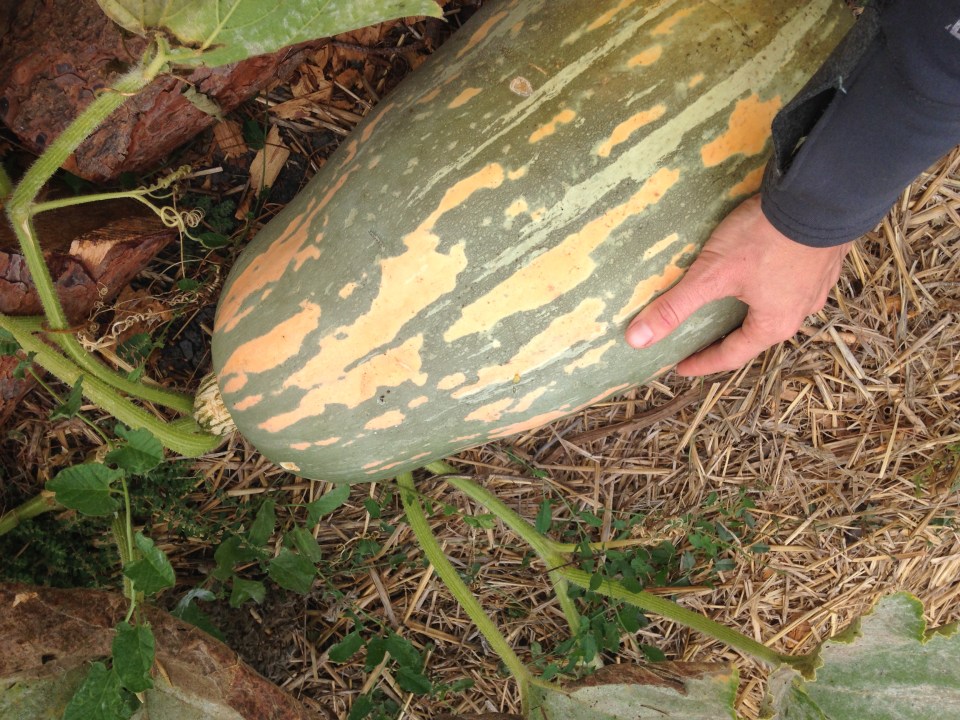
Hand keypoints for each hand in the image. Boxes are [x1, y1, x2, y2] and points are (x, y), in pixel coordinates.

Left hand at [625, 195, 851, 375]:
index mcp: (774, 325)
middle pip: (755, 334)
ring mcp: (817, 286)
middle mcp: (801, 312)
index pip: (731, 356)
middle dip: (727, 337)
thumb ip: (675, 306)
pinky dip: (771, 285)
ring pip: (777, 307)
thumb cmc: (766, 238)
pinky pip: (792, 282)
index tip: (680, 366)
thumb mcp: (712, 274)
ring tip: (729, 304)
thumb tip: (638, 339)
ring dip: (751, 310)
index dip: (702, 362)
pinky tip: (761, 272)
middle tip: (701, 337)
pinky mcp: (824, 259)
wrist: (821, 196)